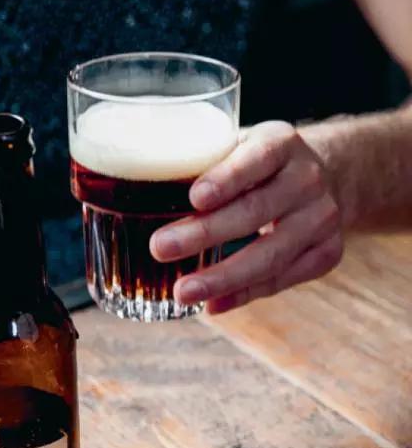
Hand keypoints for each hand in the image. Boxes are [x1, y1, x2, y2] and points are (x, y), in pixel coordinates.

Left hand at [150, 121, 342, 312]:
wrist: (318, 179)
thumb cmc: (256, 167)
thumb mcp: (236, 147)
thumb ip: (200, 163)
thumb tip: (121, 187)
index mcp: (281, 143)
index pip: (256, 159)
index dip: (226, 179)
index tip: (194, 199)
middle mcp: (308, 179)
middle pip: (255, 211)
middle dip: (205, 234)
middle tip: (159, 248)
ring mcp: (323, 219)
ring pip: (270, 255)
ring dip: (222, 277)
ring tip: (182, 292)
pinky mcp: (327, 253)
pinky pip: (281, 280)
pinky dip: (243, 295)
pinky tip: (212, 305)